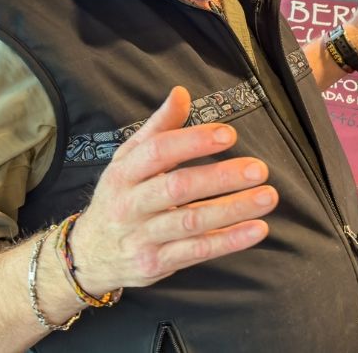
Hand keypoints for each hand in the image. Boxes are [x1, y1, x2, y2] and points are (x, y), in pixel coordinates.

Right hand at [68, 87, 277, 291]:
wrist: (89, 255)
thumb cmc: (119, 197)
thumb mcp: (128, 160)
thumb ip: (159, 128)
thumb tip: (182, 93)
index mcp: (123, 173)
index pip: (158, 152)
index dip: (193, 142)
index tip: (229, 134)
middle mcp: (130, 205)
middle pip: (177, 188)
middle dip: (220, 177)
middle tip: (259, 168)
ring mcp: (142, 237)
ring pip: (192, 222)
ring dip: (233, 209)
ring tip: (268, 196)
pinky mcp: (156, 264)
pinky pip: (197, 252)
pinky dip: (229, 241)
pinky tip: (257, 229)